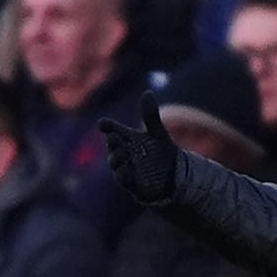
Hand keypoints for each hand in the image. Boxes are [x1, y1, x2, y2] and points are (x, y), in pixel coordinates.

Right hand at [99, 90, 179, 206]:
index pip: (113, 129)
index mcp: (127, 139)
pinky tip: (125, 172)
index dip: (107, 126)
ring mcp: (126, 168)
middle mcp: (123, 153)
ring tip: (120, 154)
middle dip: (112, 143)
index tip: (102, 124)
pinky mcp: (133, 184)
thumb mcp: (157, 134)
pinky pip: (125, 180)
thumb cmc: (161, 152)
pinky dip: (123, 176)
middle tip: (113, 138)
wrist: (174, 177)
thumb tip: (148, 92)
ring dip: (115, 159)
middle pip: (113, 147)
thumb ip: (151, 115)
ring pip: (116, 164)